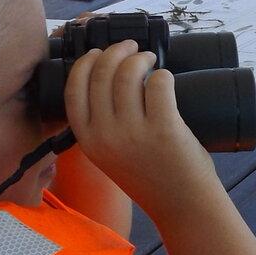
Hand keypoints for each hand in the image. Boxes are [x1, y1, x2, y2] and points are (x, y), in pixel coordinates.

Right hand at [63, 40, 216, 212]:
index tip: (98, 53)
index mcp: (88, 141)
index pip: (74, 88)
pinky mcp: (164, 129)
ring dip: (141, 58)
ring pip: (129, 73)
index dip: (85, 63)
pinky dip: (163, 75)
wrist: (182, 205)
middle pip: (103, 73)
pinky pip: (158, 83)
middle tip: (133, 49)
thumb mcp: (111, 155)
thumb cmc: (150, 177)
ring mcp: (134, 133)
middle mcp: (105, 136)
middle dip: (117, 51)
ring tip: (151, 60)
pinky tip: (166, 78)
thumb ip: (102, 126)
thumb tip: (109, 77)